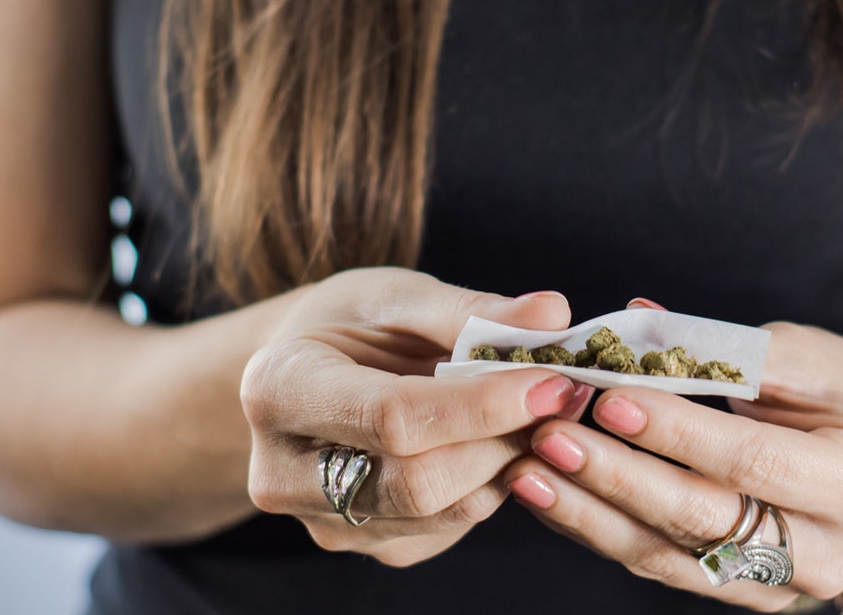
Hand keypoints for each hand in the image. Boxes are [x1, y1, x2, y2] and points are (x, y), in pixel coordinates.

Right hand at [241, 268, 591, 565]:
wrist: (310, 373)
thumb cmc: (352, 324)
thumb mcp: (397, 296)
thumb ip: (470, 310)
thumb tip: (552, 313)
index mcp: (279, 389)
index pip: (393, 417)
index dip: (482, 404)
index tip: (552, 380)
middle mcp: (284, 472)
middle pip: (420, 481)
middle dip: (504, 438)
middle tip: (562, 394)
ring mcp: (324, 522)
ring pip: (443, 511)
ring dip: (509, 461)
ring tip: (539, 410)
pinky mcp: (367, 545)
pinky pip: (451, 526)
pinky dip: (492, 482)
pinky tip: (499, 439)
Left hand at [503, 321, 842, 609]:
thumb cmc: (839, 390)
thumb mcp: (803, 354)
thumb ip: (724, 348)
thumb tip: (635, 323)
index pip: (749, 460)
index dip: (675, 432)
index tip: (607, 398)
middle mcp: (826, 551)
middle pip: (702, 518)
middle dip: (616, 476)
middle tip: (548, 436)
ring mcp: (780, 585)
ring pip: (667, 556)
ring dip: (589, 512)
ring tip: (526, 470)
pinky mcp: (739, 593)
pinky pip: (657, 564)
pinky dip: (598, 527)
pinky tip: (550, 492)